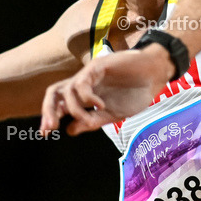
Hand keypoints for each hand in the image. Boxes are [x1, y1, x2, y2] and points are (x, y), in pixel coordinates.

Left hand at [40, 44, 172, 135]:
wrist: (155, 75)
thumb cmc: (136, 92)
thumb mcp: (112, 114)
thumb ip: (92, 121)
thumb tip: (69, 130)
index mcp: (84, 96)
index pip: (59, 104)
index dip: (49, 116)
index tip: (46, 133)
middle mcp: (82, 84)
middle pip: (54, 93)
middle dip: (48, 111)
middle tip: (50, 129)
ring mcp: (89, 74)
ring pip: (67, 90)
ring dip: (74, 110)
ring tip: (90, 120)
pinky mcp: (97, 66)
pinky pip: (82, 83)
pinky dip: (88, 98)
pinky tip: (100, 105)